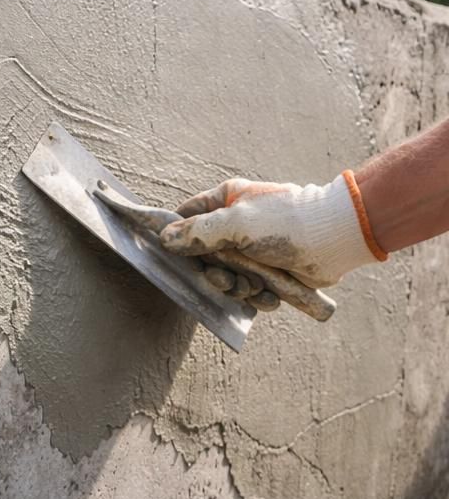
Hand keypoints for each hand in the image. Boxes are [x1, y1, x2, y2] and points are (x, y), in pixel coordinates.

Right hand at [158, 174, 381, 289]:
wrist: (334, 240)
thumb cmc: (287, 223)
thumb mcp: (237, 224)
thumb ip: (198, 232)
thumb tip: (165, 238)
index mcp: (226, 202)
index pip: (186, 218)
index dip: (177, 238)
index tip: (176, 258)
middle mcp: (235, 225)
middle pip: (202, 257)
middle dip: (215, 274)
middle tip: (227, 278)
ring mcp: (251, 250)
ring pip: (225, 278)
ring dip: (237, 288)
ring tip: (255, 284)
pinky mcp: (267, 272)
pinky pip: (248, 291)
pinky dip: (256, 296)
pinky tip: (269, 292)